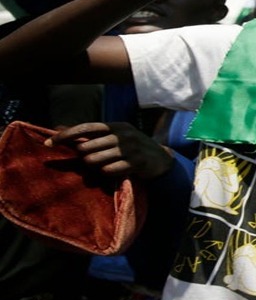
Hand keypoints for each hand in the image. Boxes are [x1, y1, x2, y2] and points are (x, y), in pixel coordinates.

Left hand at [50, 122, 174, 179]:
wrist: (162, 159)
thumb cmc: (133, 148)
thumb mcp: (115, 136)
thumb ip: (90, 134)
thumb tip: (60, 127)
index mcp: (116, 126)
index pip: (86, 128)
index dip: (66, 135)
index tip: (49, 142)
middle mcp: (123, 135)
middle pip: (86, 147)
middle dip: (83, 156)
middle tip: (91, 159)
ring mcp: (130, 149)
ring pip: (95, 160)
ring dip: (94, 166)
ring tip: (103, 166)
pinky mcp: (136, 163)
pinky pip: (108, 171)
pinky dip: (106, 173)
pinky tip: (113, 171)